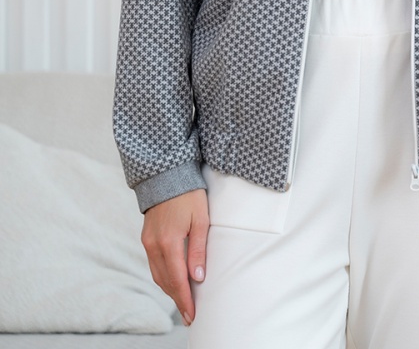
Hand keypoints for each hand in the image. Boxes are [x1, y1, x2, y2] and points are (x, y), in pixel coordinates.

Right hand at [141, 188, 208, 325]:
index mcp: (169, 241)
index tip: (192, 315)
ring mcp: (148, 242)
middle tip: (189, 314)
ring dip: (170, 290)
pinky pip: (154, 264)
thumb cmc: (189, 195)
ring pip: (157, 275)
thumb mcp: (201, 219)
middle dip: (177, 299)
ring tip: (183, 302)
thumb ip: (198, 249)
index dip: (184, 299)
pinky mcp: (146, 238)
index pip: (177, 279)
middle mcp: (154, 245)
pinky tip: (173, 281)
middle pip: (165, 281)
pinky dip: (163, 276)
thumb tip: (198, 277)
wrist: (167, 175)